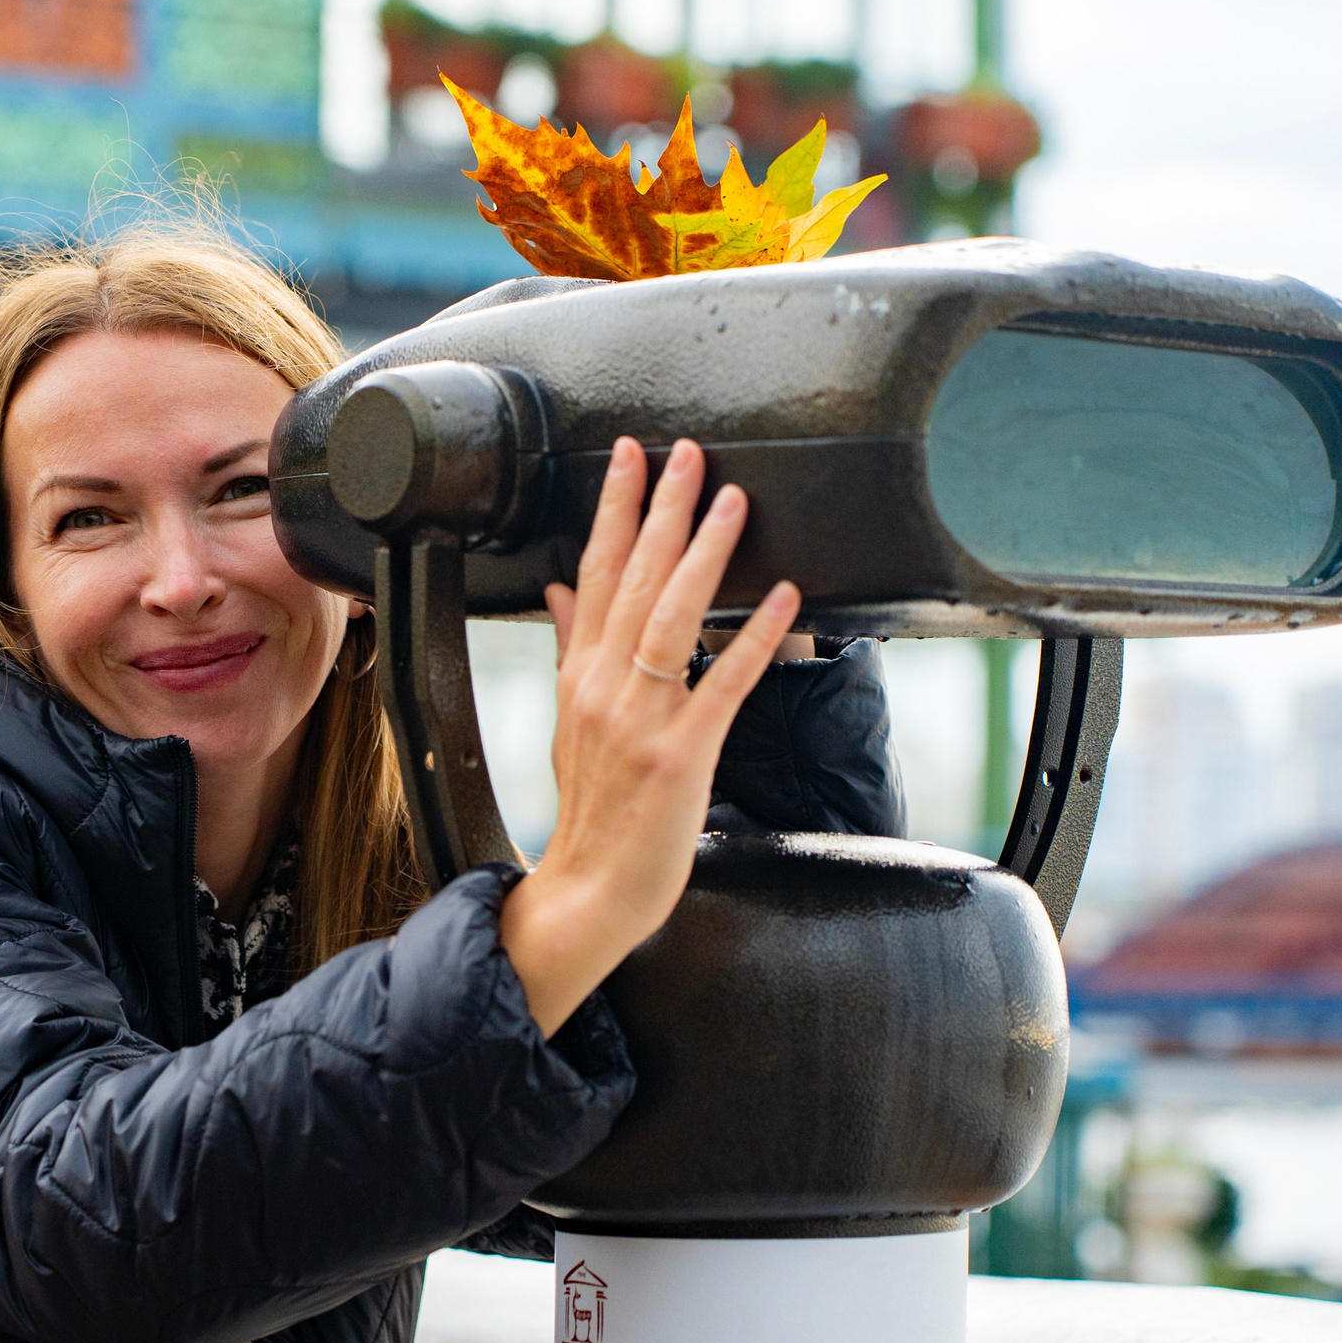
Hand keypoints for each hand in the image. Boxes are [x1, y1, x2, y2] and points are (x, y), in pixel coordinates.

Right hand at [498, 437, 799, 1035]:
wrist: (591, 888)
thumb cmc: (592, 810)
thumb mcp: (570, 721)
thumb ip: (569, 648)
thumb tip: (560, 588)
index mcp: (581, 675)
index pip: (595, 573)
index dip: (613, 511)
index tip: (629, 458)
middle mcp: (604, 688)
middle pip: (633, 581)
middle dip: (660, 511)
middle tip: (686, 453)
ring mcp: (641, 721)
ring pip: (671, 619)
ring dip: (703, 555)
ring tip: (731, 502)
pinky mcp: (681, 755)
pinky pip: (722, 684)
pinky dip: (751, 638)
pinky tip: (781, 597)